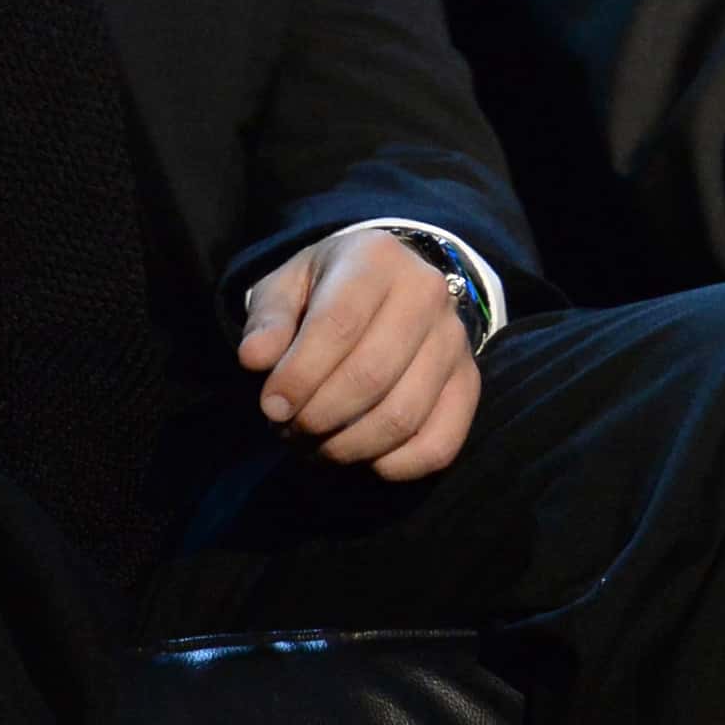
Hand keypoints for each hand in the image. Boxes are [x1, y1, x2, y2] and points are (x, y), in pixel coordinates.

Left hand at [236, 230, 481, 480]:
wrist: (390, 285)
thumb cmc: (328, 290)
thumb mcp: (288, 286)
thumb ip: (268, 319)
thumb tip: (255, 359)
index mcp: (378, 259)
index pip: (339, 325)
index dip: (300, 375)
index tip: (270, 406)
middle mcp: (427, 294)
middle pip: (371, 376)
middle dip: (318, 417)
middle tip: (287, 431)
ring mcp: (455, 341)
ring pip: (402, 416)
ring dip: (347, 447)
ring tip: (314, 446)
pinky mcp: (469, 384)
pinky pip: (438, 445)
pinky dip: (393, 466)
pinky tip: (360, 456)